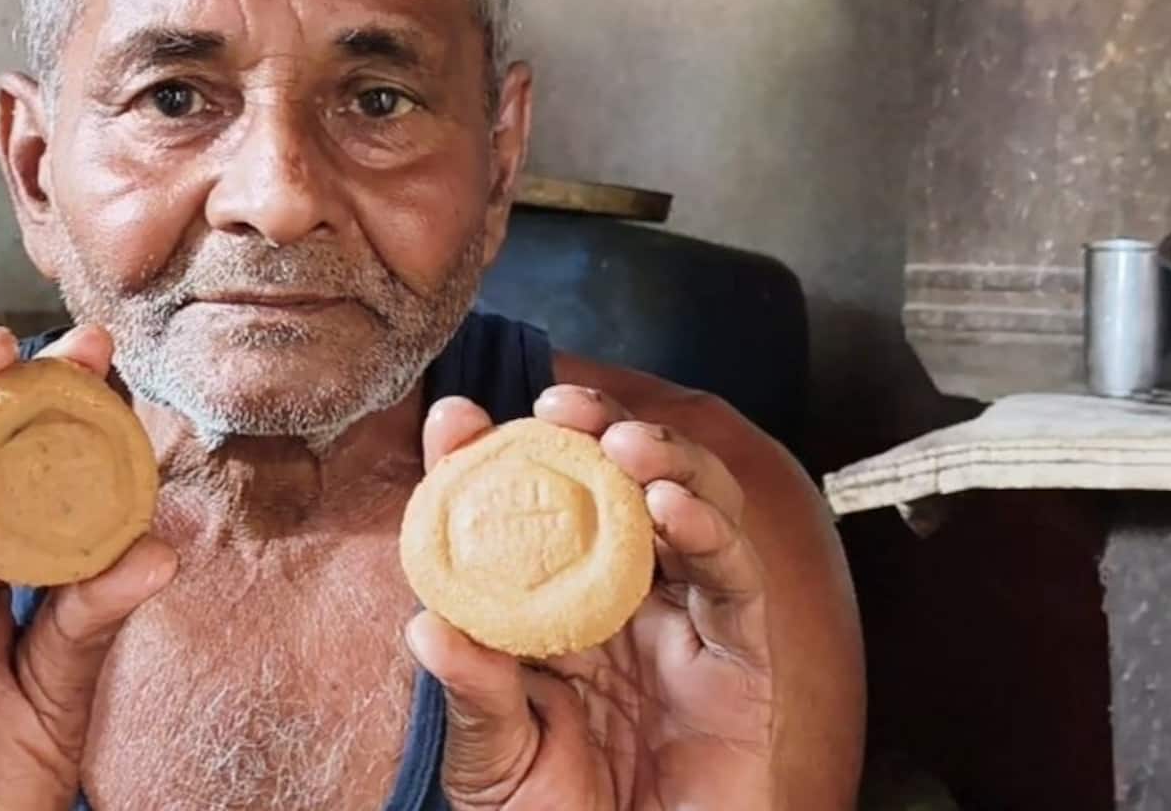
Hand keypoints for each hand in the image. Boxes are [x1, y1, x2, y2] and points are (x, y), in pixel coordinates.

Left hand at [405, 387, 774, 810]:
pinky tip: (673, 506)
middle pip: (617, 487)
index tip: (455, 418)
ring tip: (622, 440)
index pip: (524, 514)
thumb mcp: (492, 764)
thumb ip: (473, 697)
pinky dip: (713, 532)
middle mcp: (623, 602)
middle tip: (560, 405)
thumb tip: (424, 624)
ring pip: (692, 509)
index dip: (492, 457)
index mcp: (554, 610)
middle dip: (594, 430)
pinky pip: (737, 582)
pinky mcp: (746, 661)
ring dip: (663, 460)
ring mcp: (687, 625)